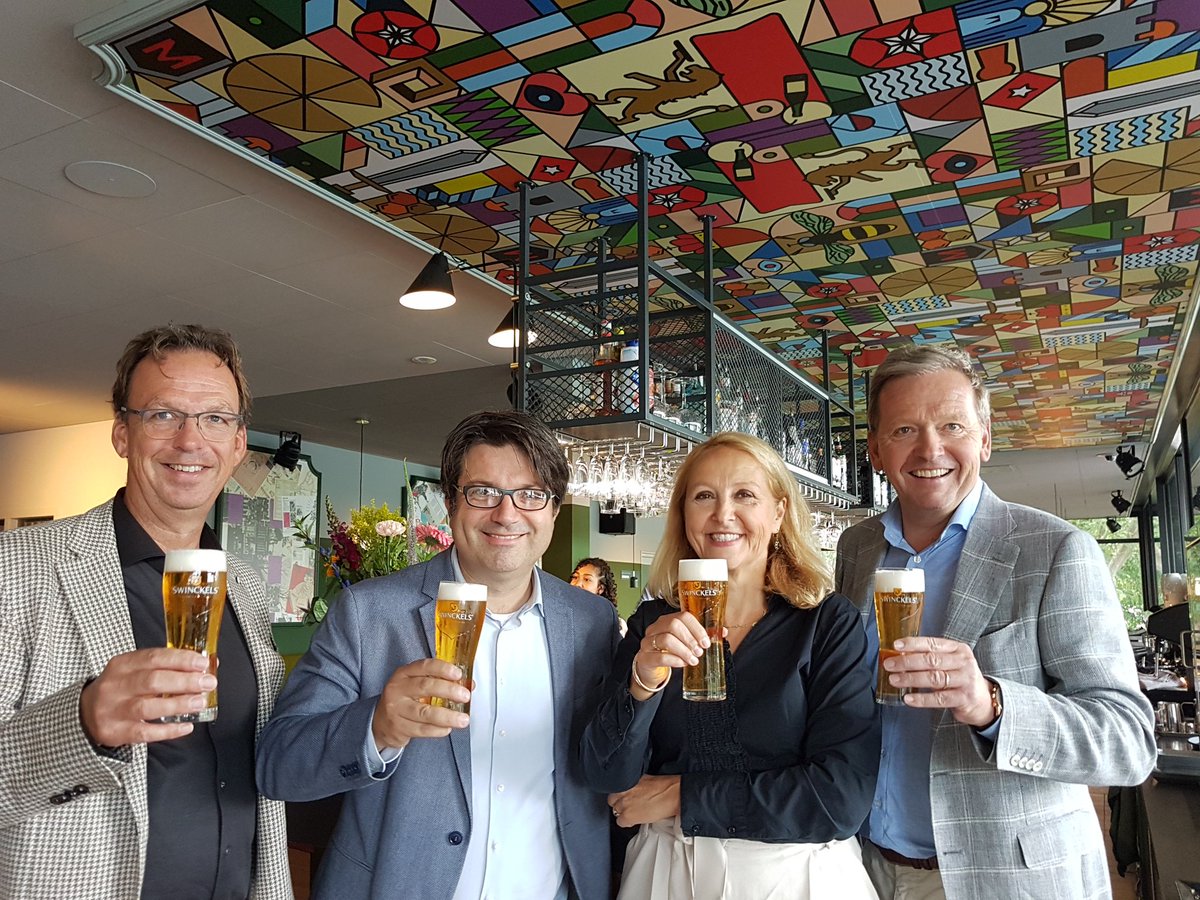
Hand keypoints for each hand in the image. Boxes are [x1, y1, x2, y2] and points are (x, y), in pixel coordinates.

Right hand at [79, 648, 215, 745]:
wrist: (85, 713)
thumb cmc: (120, 689)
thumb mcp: (135, 671)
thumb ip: (166, 667)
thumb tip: (204, 665)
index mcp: (123, 664)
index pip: (154, 657)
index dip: (180, 660)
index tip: (202, 663)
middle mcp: (115, 685)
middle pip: (152, 681)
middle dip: (184, 681)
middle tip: (208, 683)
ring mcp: (114, 710)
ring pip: (147, 706)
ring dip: (178, 704)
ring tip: (200, 702)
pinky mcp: (115, 731)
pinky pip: (145, 732)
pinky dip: (168, 730)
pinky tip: (186, 726)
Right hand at [371, 658, 470, 750]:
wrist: (380, 722)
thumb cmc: (403, 699)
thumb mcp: (415, 685)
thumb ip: (440, 682)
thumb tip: (468, 685)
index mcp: (403, 674)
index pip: (424, 666)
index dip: (442, 669)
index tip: (458, 674)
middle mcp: (397, 689)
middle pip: (425, 687)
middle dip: (449, 691)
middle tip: (465, 696)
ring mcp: (396, 710)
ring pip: (425, 713)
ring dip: (448, 716)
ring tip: (463, 719)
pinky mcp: (398, 728)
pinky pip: (422, 730)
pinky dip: (438, 730)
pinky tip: (447, 728)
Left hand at [609, 774, 680, 826]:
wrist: (672, 795)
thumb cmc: (665, 787)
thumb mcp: (646, 780)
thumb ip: (635, 785)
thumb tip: (634, 791)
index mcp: (628, 780)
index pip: (615, 789)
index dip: (621, 796)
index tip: (626, 798)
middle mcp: (624, 790)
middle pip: (612, 800)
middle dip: (620, 804)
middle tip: (630, 806)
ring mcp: (624, 803)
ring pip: (615, 811)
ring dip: (623, 813)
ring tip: (634, 813)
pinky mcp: (628, 815)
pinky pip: (620, 822)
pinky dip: (627, 823)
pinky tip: (635, 820)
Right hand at [631, 612, 708, 699]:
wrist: (651, 668)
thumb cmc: (670, 652)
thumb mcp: (685, 642)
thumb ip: (701, 636)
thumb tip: (723, 632)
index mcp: (667, 621)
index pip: (683, 616)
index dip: (697, 628)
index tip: (706, 642)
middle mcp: (656, 628)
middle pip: (673, 625)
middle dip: (690, 639)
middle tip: (699, 651)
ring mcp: (648, 642)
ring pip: (666, 639)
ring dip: (684, 650)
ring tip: (693, 660)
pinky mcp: (644, 657)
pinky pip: (659, 657)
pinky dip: (674, 660)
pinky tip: (682, 664)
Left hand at [885, 636, 994, 726]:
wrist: (983, 700)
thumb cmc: (959, 677)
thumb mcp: (950, 662)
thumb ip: (930, 657)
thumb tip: (899, 655)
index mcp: (958, 649)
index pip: (932, 644)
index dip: (913, 644)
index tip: (896, 645)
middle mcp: (963, 662)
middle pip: (931, 660)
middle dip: (907, 662)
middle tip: (889, 665)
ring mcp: (966, 680)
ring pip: (934, 678)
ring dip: (911, 679)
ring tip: (894, 680)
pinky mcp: (965, 698)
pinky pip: (939, 698)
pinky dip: (922, 699)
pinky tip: (908, 698)